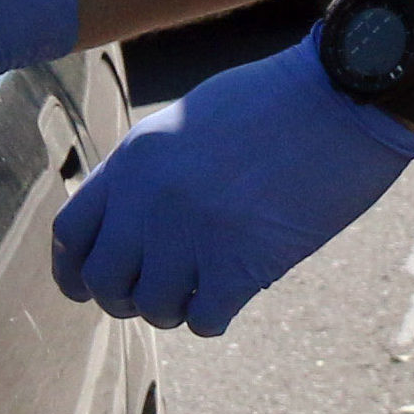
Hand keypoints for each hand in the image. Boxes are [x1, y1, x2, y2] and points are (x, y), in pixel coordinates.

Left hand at [46, 32, 413, 337]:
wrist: (343, 94)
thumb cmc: (277, 102)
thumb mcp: (188, 121)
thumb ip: (149, 172)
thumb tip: (129, 229)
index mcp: (133, 159)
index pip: (70, 233)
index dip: (74, 271)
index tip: (89, 286)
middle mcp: (150, 198)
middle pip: (105, 283)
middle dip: (128, 298)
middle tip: (162, 290)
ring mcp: (193, 232)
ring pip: (154, 308)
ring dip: (176, 307)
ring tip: (205, 286)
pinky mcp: (240, 262)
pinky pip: (205, 319)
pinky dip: (215, 315)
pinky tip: (236, 291)